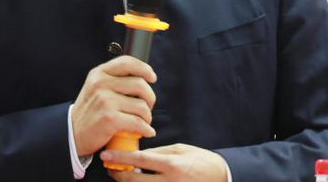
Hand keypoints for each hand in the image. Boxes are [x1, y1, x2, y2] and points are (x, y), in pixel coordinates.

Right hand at [70, 55, 157, 156]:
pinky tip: (146, 131)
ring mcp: (105, 101)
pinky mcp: (109, 119)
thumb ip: (114, 80)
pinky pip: (137, 122)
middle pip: (140, 84)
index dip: (144, 68)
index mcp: (99, 73)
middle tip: (147, 107)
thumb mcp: (96, 88)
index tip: (152, 78)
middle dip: (150, 98)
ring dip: (147, 116)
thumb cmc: (90, 111)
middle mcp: (101, 84)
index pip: (127, 62)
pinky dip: (146, 129)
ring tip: (144, 121)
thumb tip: (143, 78)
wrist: (73, 134)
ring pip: (141, 105)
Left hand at [101, 143, 228, 180]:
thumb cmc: (201, 161)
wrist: (222, 178)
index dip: (120, 158)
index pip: (139, 160)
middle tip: (110, 168)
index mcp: (171, 164)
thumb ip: (159, 152)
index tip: (106, 155)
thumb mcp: (180, 150)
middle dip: (118, 175)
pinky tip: (138, 181)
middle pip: (134, 181)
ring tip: (122, 175)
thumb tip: (138, 155)